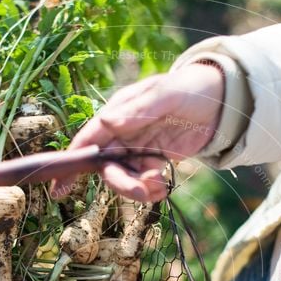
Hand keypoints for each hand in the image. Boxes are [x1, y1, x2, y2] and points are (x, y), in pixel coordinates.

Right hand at [51, 63, 223, 201]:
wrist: (221, 101)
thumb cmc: (190, 88)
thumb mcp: (166, 93)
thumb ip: (139, 109)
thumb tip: (108, 121)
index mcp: (118, 113)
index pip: (89, 139)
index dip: (71, 162)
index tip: (59, 186)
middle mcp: (122, 134)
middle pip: (107, 167)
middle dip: (122, 184)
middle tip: (143, 192)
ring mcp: (137, 149)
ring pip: (125, 178)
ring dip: (139, 189)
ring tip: (161, 184)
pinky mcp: (153, 161)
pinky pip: (143, 183)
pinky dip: (153, 189)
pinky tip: (166, 184)